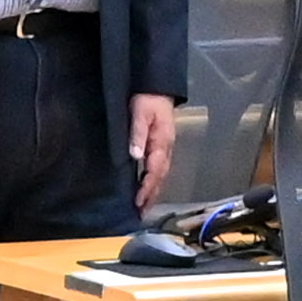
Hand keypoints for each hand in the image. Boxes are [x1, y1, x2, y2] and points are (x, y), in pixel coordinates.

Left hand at [123, 90, 180, 206]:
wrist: (157, 86)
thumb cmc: (147, 99)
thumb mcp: (140, 113)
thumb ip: (138, 134)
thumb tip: (135, 155)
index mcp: (161, 142)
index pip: (155, 170)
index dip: (147, 188)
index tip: (138, 202)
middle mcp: (166, 148)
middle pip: (160, 177)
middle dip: (151, 196)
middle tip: (141, 213)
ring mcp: (166, 147)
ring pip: (161, 175)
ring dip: (153, 192)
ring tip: (144, 207)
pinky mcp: (162, 145)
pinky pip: (159, 168)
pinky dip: (154, 182)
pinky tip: (147, 188)